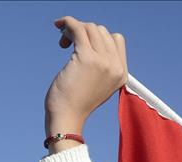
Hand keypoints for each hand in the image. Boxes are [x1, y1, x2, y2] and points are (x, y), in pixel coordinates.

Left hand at [45, 17, 127, 150]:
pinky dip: (67, 23)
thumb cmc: (76, 102)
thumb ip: (102, 65)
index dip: (98, 37)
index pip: (117, 40)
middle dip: (84, 32)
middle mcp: (116, 67)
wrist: (67, 118)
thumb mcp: (98, 84)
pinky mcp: (86, 58)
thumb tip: (90, 37)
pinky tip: (59, 27)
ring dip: (73, 28)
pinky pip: (77, 28)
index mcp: (122, 74)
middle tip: (68, 44)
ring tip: (63, 42)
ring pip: (90, 27)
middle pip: (102, 31)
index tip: (83, 45)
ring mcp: (103, 62)